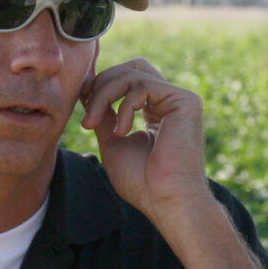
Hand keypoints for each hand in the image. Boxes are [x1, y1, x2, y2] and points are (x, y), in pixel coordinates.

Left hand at [80, 58, 209, 225]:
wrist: (165, 201)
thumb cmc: (141, 182)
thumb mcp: (112, 143)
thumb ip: (104, 116)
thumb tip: (89, 92)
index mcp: (155, 111)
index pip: (127, 80)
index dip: (100, 85)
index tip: (82, 104)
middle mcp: (168, 102)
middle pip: (130, 68)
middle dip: (101, 85)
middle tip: (87, 117)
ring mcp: (178, 100)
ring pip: (133, 72)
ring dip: (104, 95)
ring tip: (94, 125)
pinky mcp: (185, 101)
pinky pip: (143, 85)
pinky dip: (124, 105)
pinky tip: (122, 132)